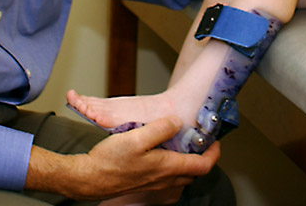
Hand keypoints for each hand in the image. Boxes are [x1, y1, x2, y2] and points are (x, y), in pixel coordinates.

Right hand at [27, 116, 219, 200]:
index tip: (215, 141)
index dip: (214, 153)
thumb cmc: (111, 160)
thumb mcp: (137, 137)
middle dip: (202, 157)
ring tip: (183, 143)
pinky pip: (168, 177)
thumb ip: (160, 129)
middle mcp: (165, 179)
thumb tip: (177, 122)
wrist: (90, 179)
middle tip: (200, 140)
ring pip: (181, 175)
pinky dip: (173, 166)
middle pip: (194, 172)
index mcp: (168, 167)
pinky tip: (161, 151)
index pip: (203, 165)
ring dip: (187, 162)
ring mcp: (155, 184)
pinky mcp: (145, 183)